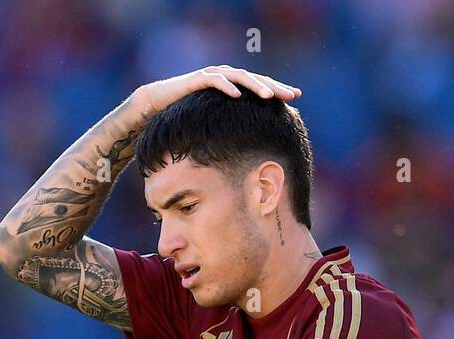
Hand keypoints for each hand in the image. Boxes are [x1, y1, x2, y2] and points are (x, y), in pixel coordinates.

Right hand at [134, 65, 299, 116]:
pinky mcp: (197, 79)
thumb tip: (250, 147)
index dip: (278, 89)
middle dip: (274, 86)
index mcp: (234, 85)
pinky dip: (226, 86)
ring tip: (268, 96)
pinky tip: (237, 95)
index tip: (295, 97)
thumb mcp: (214, 122)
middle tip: (291, 95)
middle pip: (256, 78)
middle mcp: (226, 76)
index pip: (261, 85)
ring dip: (255, 85)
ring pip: (239, 77)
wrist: (157, 104)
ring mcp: (212, 75)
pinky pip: (214, 81)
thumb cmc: (187, 116)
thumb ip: (231, 126)